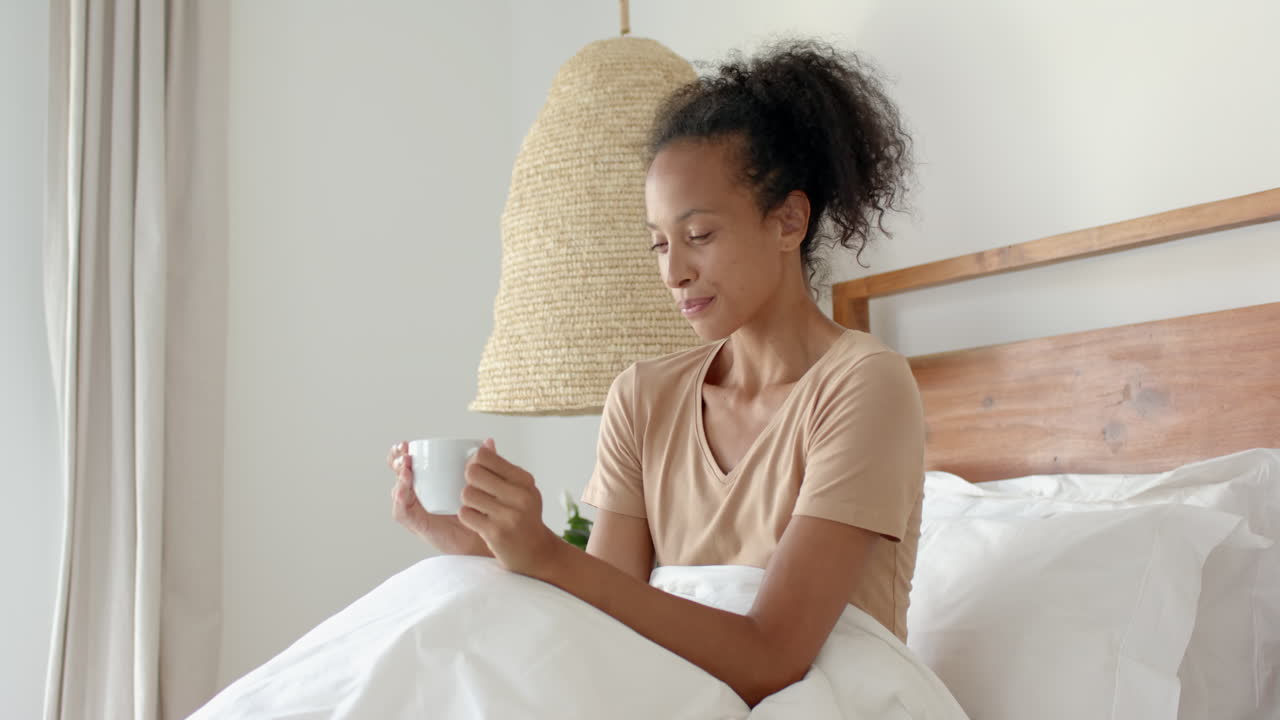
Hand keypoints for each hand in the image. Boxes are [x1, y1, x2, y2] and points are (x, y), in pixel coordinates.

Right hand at [387, 441, 489, 556]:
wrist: (481, 536)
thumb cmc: (477, 509)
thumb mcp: (480, 482)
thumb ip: (484, 462)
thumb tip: (488, 441)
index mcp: (427, 479)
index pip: (407, 461)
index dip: (402, 452)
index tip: (406, 443)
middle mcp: (418, 492)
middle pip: (398, 474)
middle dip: (397, 461)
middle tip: (406, 456)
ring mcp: (416, 508)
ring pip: (398, 491)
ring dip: (400, 478)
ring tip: (407, 469)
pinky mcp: (417, 523)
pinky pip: (402, 512)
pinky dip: (401, 500)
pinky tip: (405, 490)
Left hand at [458, 438, 563, 577]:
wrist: (538, 554)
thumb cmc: (525, 518)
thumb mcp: (522, 490)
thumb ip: (503, 468)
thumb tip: (486, 442)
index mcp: (524, 480)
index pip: (486, 456)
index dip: (474, 462)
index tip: (477, 472)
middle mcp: (519, 495)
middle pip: (473, 472)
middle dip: (468, 481)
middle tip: (475, 492)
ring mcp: (509, 515)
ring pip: (467, 494)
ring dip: (467, 502)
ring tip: (479, 508)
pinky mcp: (497, 533)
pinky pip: (466, 514)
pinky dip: (468, 517)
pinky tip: (478, 521)